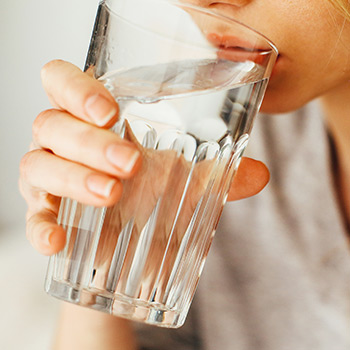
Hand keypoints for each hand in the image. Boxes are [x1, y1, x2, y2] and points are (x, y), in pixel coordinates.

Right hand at [19, 60, 268, 255]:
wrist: (128, 240)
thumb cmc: (148, 192)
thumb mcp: (180, 177)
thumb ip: (216, 172)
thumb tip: (260, 174)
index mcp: (91, 119)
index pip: (62, 82)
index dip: (77, 88)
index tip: (111, 111)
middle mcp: (62, 141)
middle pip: (52, 123)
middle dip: (89, 141)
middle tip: (130, 163)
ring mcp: (48, 177)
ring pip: (37, 164)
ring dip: (73, 178)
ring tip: (112, 194)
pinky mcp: (45, 214)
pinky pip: (32, 217)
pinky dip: (41, 227)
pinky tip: (58, 241)